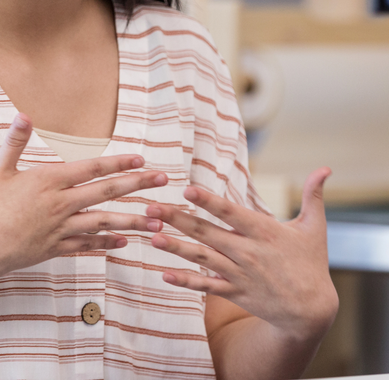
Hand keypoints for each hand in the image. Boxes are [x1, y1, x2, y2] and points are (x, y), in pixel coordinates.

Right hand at [0, 114, 167, 277]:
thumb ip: (14, 142)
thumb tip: (23, 114)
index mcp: (48, 182)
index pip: (91, 169)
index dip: (117, 163)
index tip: (140, 158)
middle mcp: (61, 205)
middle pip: (105, 193)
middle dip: (136, 185)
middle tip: (162, 181)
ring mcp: (60, 230)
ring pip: (103, 222)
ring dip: (132, 220)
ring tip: (157, 221)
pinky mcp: (55, 249)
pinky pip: (86, 245)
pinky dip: (106, 242)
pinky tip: (123, 241)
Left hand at [145, 168, 338, 341]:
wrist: (312, 310)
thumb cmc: (311, 263)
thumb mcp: (315, 228)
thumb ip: (314, 196)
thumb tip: (326, 168)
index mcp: (264, 232)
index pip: (231, 213)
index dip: (209, 201)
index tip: (187, 189)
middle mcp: (248, 252)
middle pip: (207, 233)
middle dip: (178, 220)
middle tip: (151, 209)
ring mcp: (240, 274)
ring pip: (201, 259)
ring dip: (176, 248)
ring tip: (152, 238)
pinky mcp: (235, 292)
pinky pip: (206, 286)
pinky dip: (185, 282)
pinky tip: (164, 275)